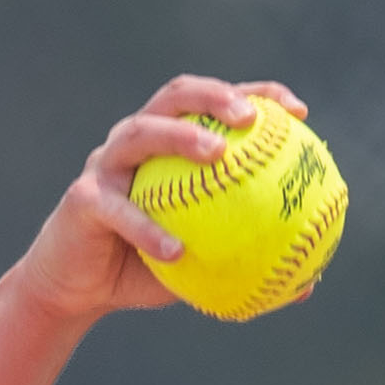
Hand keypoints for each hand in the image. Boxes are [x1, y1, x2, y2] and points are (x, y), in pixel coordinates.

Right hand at [11, 76, 306, 325]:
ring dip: (179, 136)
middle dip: (215, 95)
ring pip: (141, 133)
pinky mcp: (83, 199)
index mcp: (168, 144)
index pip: (215, 105)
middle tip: (250, 117)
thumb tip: (308, 286)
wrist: (76, 289)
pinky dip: (147, 229)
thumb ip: (246, 264)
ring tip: (216, 154)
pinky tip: (176, 250)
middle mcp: (136, 140)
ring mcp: (106, 164)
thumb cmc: (142, 269)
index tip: (298, 110)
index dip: (256, 95)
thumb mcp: (201, 269)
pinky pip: (119, 211)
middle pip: (175, 95)